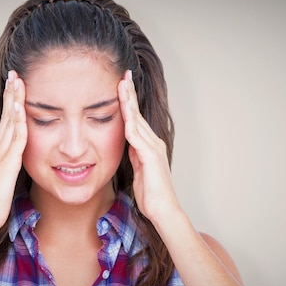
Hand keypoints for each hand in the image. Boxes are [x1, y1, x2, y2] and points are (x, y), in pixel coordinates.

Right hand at [0, 70, 26, 229]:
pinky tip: (21, 106)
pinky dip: (19, 120)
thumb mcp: (3, 181)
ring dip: (14, 100)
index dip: (10, 103)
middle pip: (6, 115)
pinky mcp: (8, 163)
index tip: (14, 86)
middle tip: (14, 73)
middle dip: (10, 93)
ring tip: (17, 80)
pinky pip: (16, 137)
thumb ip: (9, 169)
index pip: (6, 121)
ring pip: (10, 121)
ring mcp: (1, 154)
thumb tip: (14, 165)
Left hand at [118, 70, 178, 222]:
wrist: (163, 210)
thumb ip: (134, 155)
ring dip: (129, 102)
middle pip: (138, 114)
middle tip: (124, 75)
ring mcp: (153, 148)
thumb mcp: (138, 170)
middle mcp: (153, 143)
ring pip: (137, 121)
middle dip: (130, 94)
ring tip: (122, 85)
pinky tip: (124, 113)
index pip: (136, 119)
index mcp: (149, 145)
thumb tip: (128, 145)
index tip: (122, 86)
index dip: (129, 102)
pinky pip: (137, 137)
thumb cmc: (151, 194)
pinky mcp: (151, 157)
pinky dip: (130, 123)